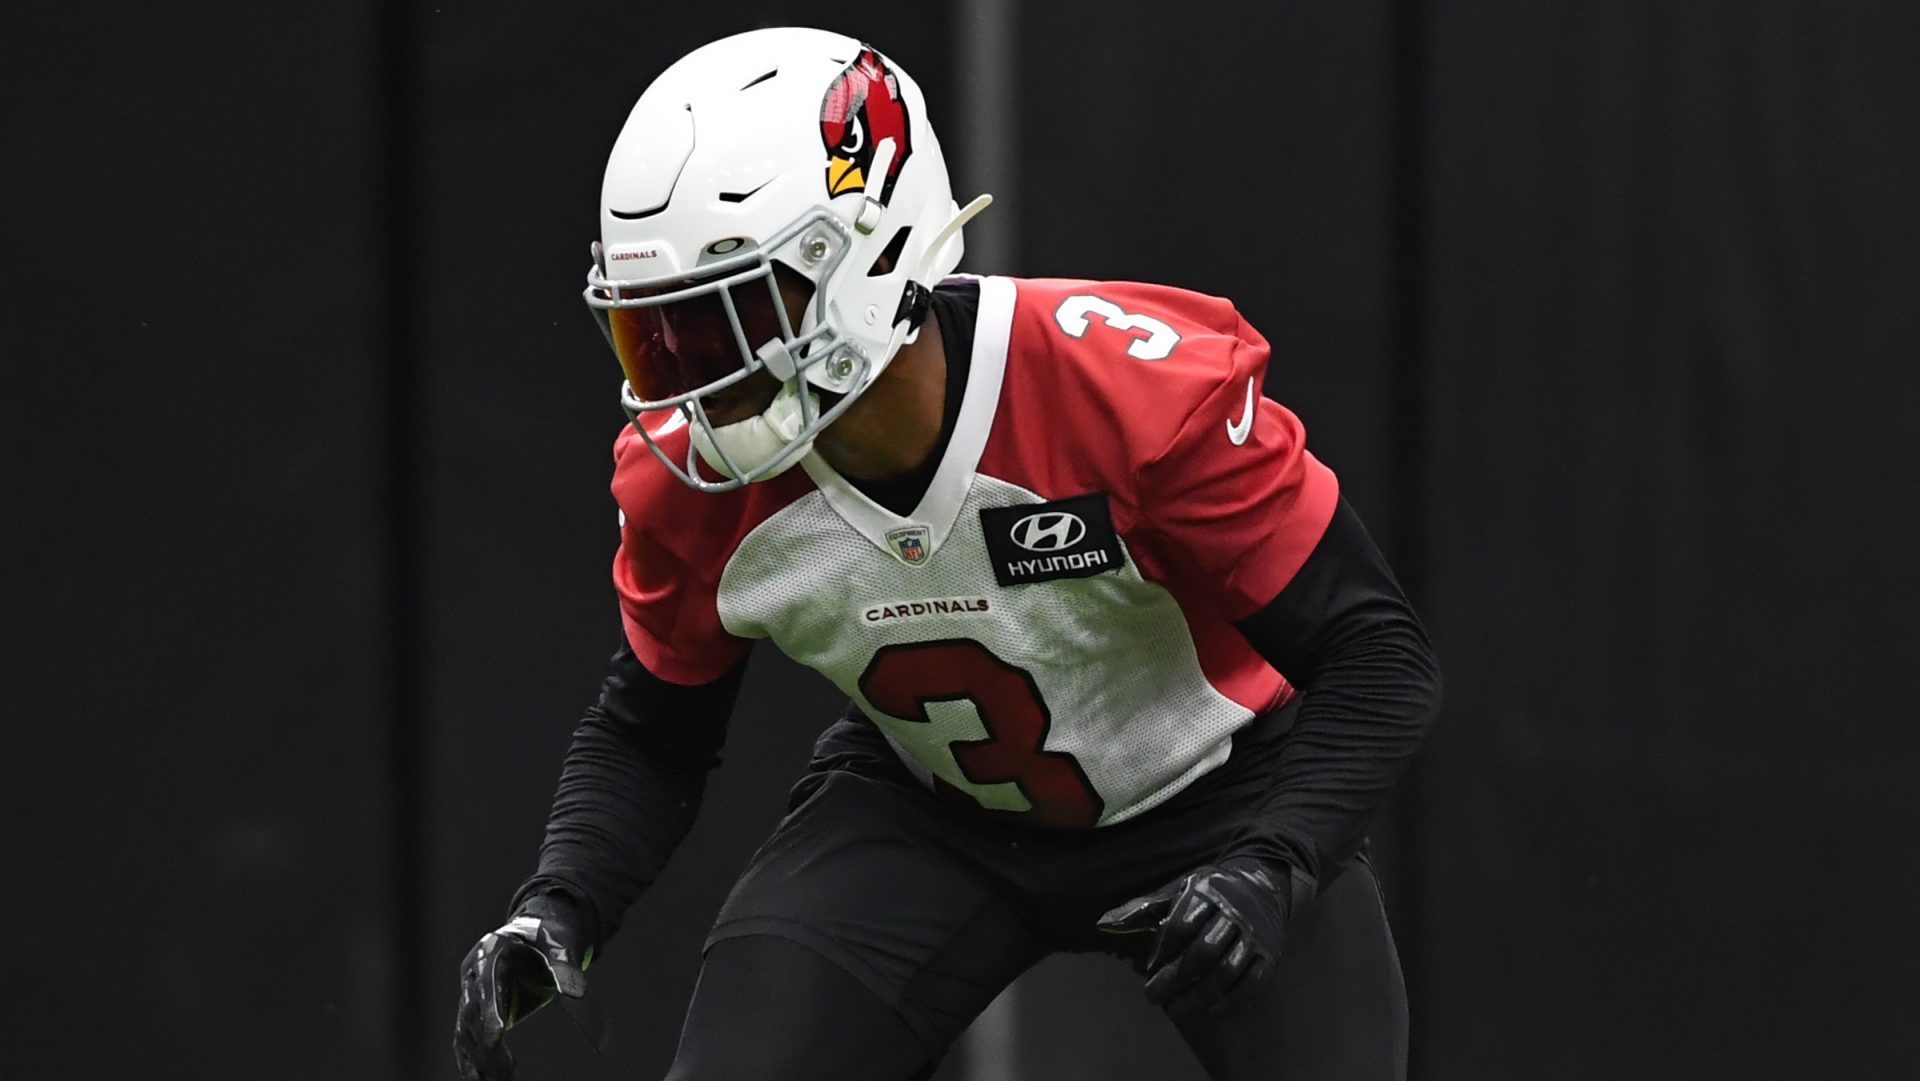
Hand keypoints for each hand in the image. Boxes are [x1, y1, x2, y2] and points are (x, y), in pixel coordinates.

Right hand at [453, 894, 591, 1080]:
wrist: (539, 931)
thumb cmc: (549, 936)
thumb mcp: (560, 945)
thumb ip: (565, 967)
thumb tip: (576, 992)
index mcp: (491, 950)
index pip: (485, 982)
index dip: (489, 1009)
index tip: (498, 1034)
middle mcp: (474, 971)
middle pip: (471, 1012)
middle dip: (486, 1043)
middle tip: (507, 1068)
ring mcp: (471, 991)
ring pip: (465, 1031)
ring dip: (480, 1058)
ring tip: (501, 1078)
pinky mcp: (475, 1009)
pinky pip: (468, 1038)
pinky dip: (475, 1060)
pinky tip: (488, 1079)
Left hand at [1096, 858, 1290, 1017]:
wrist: (1264, 884)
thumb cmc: (1210, 890)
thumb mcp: (1178, 888)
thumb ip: (1145, 907)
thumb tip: (1104, 924)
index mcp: (1204, 893)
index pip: (1180, 926)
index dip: (1161, 951)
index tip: (1148, 969)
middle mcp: (1232, 914)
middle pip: (1202, 952)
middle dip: (1175, 979)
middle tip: (1153, 997)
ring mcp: (1253, 936)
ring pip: (1227, 971)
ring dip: (1199, 996)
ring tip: (1177, 1012)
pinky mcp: (1269, 956)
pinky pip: (1251, 983)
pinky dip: (1230, 1001)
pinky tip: (1208, 1012)